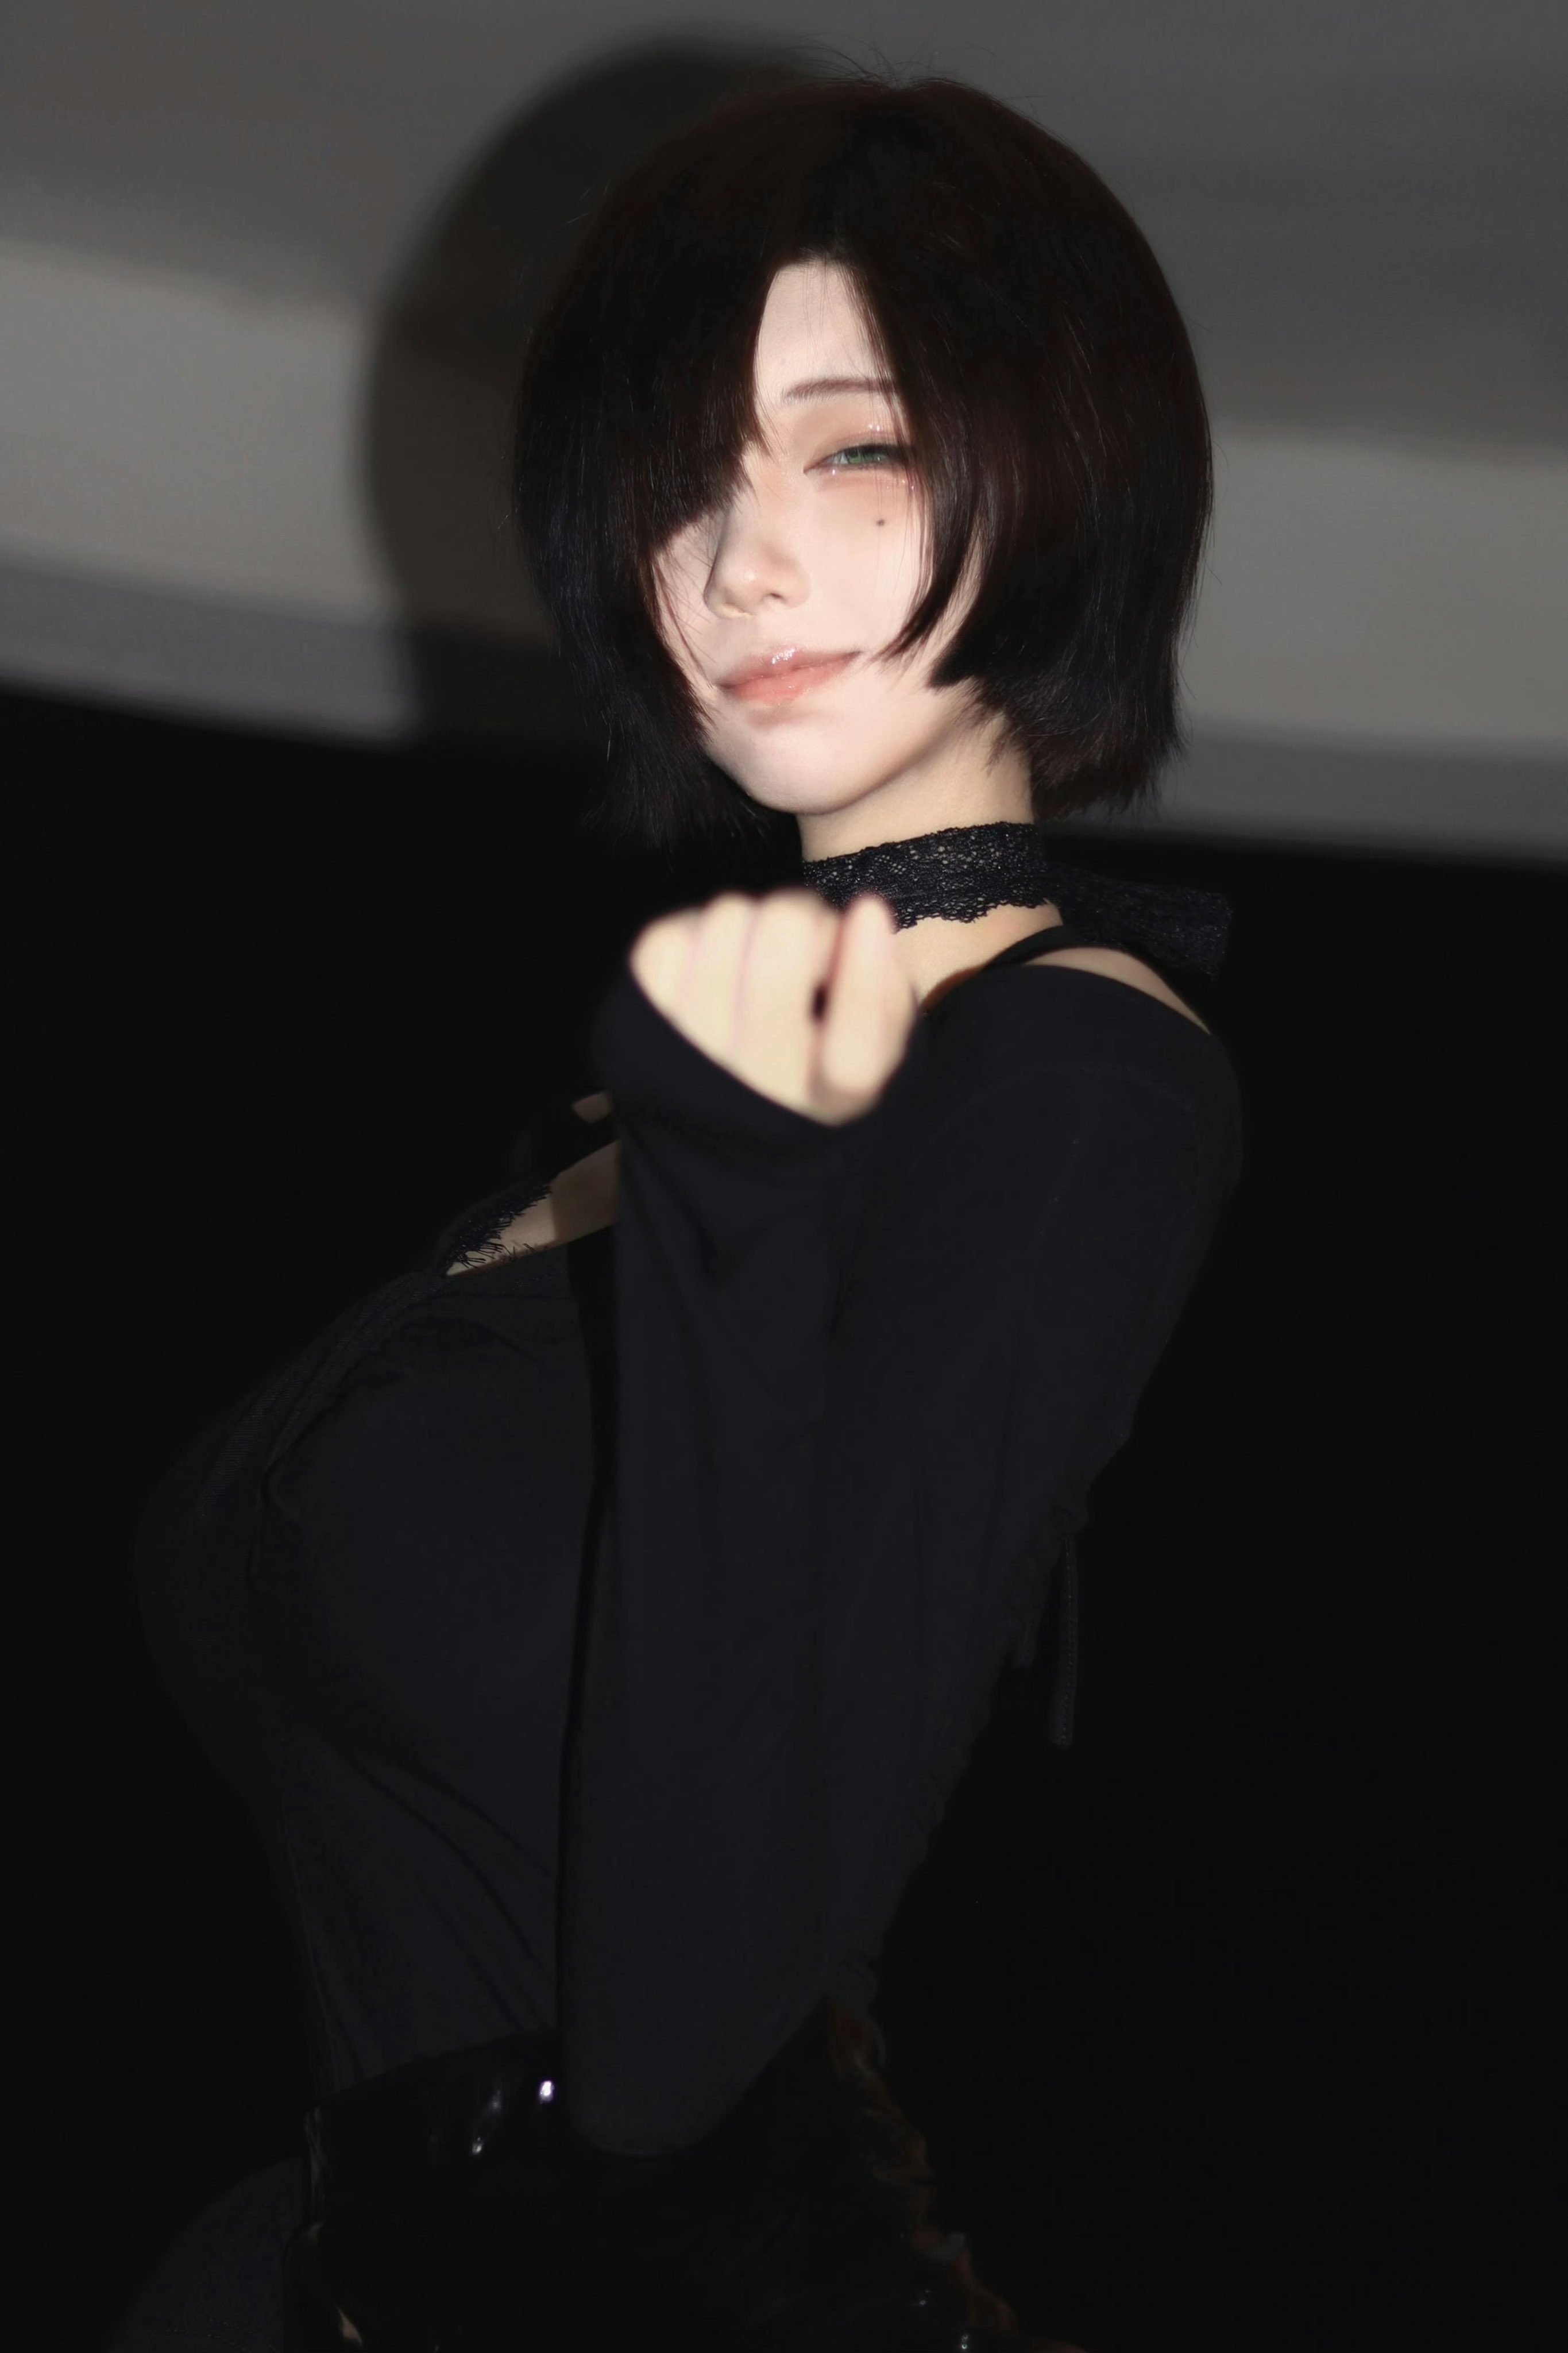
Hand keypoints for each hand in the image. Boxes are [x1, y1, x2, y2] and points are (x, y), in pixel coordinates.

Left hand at [629, 889, 915, 1123]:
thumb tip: (867, 913)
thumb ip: (883, 990)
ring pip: (727, 924)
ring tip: (760, 956)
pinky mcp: (638, 1024)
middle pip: (779, 955)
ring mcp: (688, 1061)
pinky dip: (700, 929)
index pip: (850, 1060)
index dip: (863, 978)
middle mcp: (754, 1095)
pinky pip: (670, 936)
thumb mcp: (876, 1044)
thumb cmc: (814, 1060)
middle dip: (805, 920)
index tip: (870, 909)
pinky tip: (716, 961)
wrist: (725, 1120)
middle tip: (809, 942)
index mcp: (828, 1105)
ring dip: (753, 922)